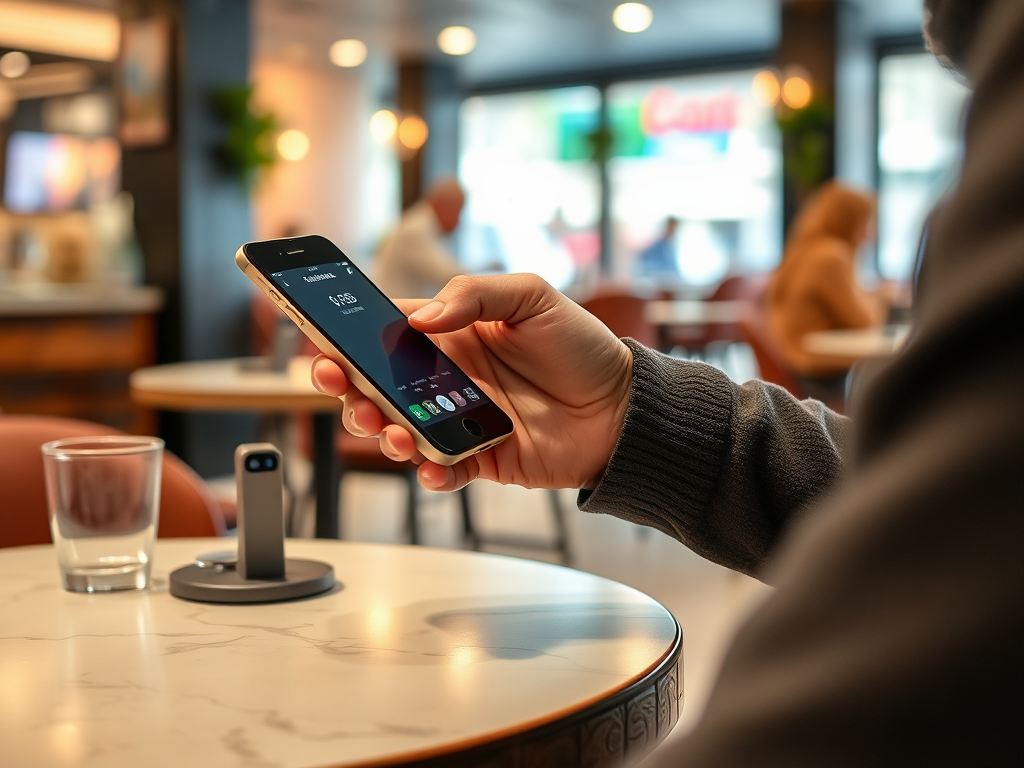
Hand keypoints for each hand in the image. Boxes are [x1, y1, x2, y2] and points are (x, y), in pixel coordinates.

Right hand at [312, 274, 632, 492]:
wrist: (624, 407)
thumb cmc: (582, 347)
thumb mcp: (532, 298)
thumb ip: (475, 296)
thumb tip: (421, 318)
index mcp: (452, 335)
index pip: (387, 331)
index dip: (349, 334)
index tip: (322, 337)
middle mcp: (446, 378)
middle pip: (377, 385)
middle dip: (348, 387)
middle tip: (339, 384)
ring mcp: (458, 420)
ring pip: (398, 429)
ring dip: (381, 430)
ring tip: (390, 428)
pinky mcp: (478, 457)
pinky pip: (439, 469)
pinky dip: (428, 471)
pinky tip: (431, 465)